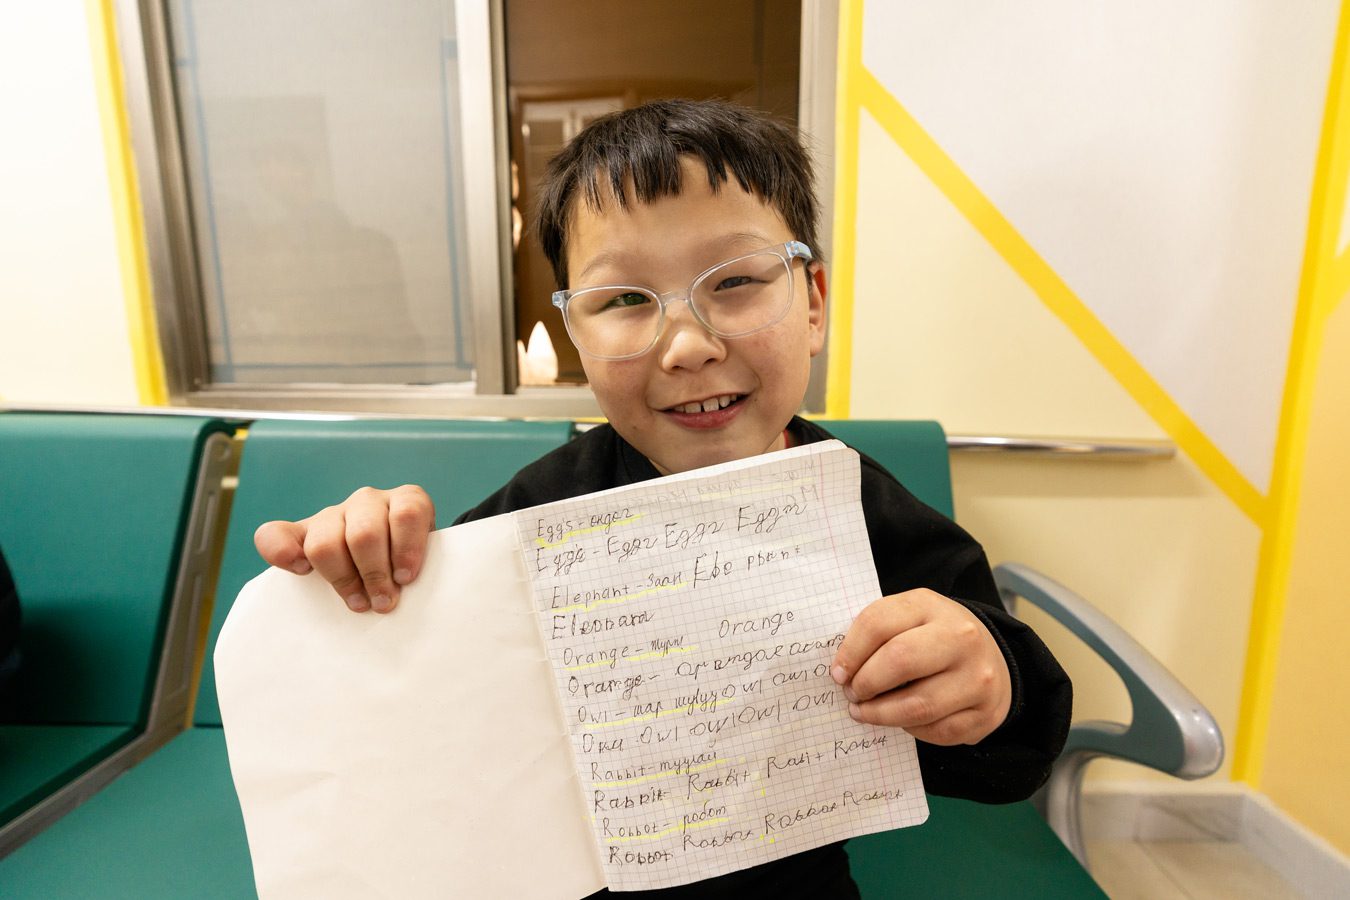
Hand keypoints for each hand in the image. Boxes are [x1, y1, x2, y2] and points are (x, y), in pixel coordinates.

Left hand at [252, 485, 434, 613]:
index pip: (273, 536)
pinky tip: (407, 572)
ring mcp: (372, 501)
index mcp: (311, 534)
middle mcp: (337, 513)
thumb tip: (335, 616)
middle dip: (348, 580)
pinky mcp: (409, 497)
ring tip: (390, 595)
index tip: (303, 574)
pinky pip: (405, 517)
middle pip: (325, 544)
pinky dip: (406, 550)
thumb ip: (324, 595)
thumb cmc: (377, 582)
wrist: (422, 563)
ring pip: (364, 533)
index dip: (282, 553)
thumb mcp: (345, 590)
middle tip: (370, 605)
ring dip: (377, 571)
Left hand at [829, 589, 1011, 744]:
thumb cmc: (933, 639)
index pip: (878, 623)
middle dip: (866, 683)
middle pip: (899, 661)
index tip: (838, 673)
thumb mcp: (908, 619)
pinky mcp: (985, 713)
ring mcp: (978, 677)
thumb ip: (877, 634)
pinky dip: (911, 729)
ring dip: (881, 714)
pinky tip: (901, 720)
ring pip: (917, 706)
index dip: (850, 652)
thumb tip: (841, 670)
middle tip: (852, 694)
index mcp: (931, 606)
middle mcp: (961, 638)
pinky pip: (936, 730)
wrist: (991, 658)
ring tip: (864, 712)